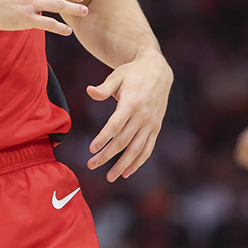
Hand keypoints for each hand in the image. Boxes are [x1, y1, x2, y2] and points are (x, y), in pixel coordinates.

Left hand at [86, 49, 171, 180]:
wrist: (158, 71)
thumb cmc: (132, 73)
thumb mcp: (117, 75)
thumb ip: (104, 87)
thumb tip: (90, 91)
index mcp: (131, 103)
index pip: (115, 125)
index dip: (103, 138)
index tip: (91, 149)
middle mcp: (143, 116)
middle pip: (123, 141)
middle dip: (107, 155)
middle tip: (91, 165)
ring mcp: (151, 123)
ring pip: (136, 149)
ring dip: (123, 164)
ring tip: (110, 177)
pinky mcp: (156, 128)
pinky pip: (148, 148)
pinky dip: (138, 162)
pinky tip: (127, 172)